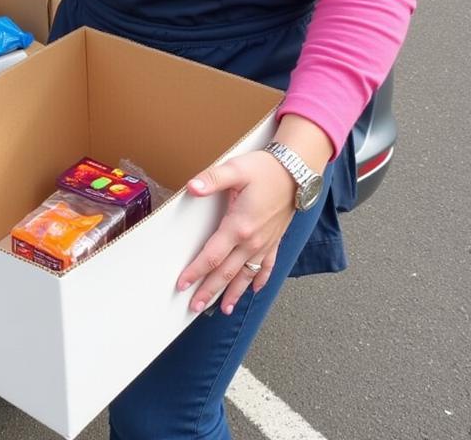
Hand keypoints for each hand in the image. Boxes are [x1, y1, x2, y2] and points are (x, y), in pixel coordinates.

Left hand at [175, 150, 296, 315]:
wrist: (297, 172)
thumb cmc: (265, 170)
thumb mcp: (235, 169)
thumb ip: (212, 179)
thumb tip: (193, 187)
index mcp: (238, 226)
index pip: (212, 256)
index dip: (196, 272)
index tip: (182, 285)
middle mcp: (252, 241)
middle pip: (226, 273)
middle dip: (209, 291)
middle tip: (194, 308)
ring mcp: (265, 243)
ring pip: (246, 275)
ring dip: (234, 293)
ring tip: (223, 309)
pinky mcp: (275, 240)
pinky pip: (267, 266)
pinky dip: (260, 280)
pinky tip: (255, 290)